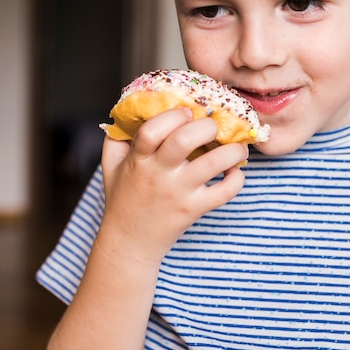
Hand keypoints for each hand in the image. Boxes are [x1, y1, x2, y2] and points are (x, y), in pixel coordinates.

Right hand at [99, 107, 247, 264]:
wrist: (129, 242)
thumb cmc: (123, 197)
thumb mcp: (111, 165)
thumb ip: (117, 136)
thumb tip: (129, 107)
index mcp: (139, 160)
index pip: (151, 131)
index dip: (173, 115)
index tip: (188, 111)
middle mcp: (160, 175)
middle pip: (185, 140)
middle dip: (206, 126)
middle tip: (214, 125)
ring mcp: (179, 193)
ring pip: (213, 164)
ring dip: (232, 150)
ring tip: (237, 146)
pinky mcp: (195, 209)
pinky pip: (225, 192)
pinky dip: (237, 178)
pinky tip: (234, 171)